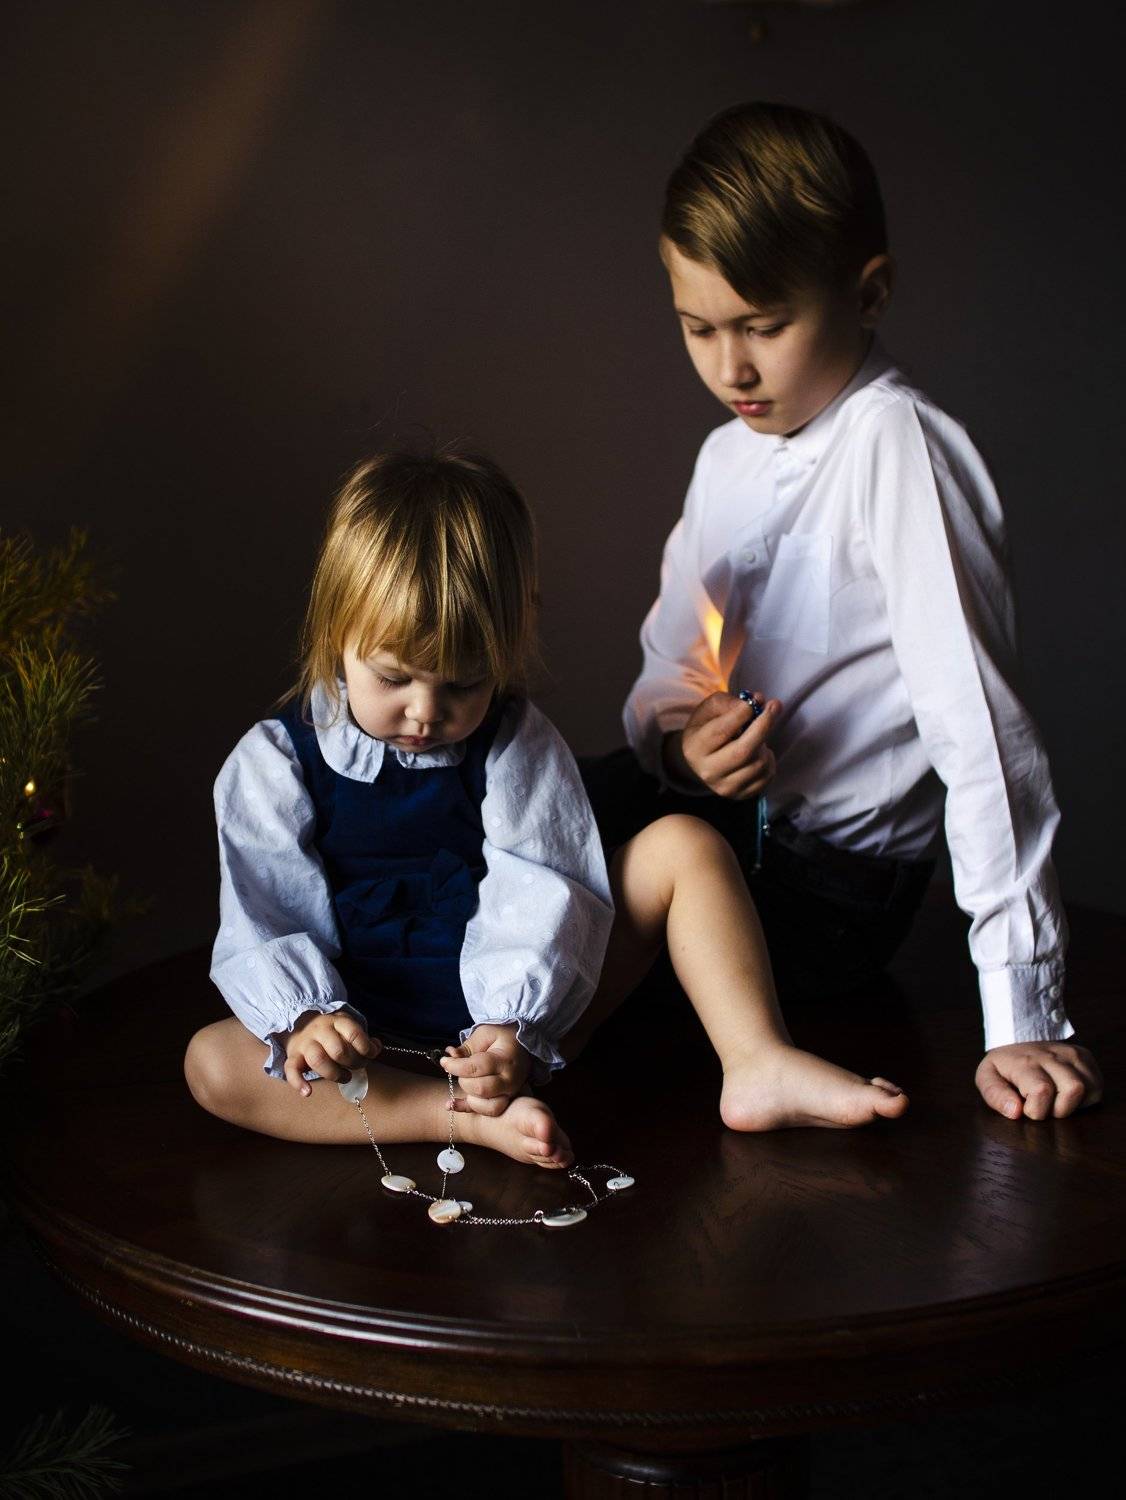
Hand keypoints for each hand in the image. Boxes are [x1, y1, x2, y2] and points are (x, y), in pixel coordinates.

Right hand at [284, 1010, 378, 1095]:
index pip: (353, 1032)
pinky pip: (291, 1069)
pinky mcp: (293, 1056)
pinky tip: (307, 1092)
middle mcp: (320, 1030)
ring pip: (318, 1059)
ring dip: (334, 1074)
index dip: (365, 1047)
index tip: (370, 1055)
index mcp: (337, 1021)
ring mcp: (305, 1043)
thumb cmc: (331, 1032)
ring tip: (345, 1078)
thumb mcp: (347, 1028)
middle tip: (356, 1068)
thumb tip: (376, 1047)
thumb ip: (362, 1038)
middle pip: (338, 1049)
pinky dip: (298, 1082)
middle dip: (352, 1063)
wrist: (299, 1026)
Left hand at [441, 1023, 531, 1115]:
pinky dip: (467, 1109)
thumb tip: (450, 1056)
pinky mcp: (506, 1101)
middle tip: (460, 1069)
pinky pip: (489, 1112)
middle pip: (481, 1089)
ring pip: (488, 1106)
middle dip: (463, 1080)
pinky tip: (451, 1104)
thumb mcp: (484, 1034)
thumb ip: (467, 1047)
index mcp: (505, 1060)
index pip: (477, 1068)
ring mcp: (510, 1093)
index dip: (456, 1066)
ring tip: (465, 1083)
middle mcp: (510, 1080)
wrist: (522, 1046)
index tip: (444, 1061)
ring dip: (469, 1098)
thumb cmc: (502, 1037)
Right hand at [670, 691, 781, 799]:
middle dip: (764, 725)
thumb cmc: (706, 730)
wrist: (699, 762)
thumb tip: (757, 701)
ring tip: (757, 736)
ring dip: (765, 744)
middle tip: (775, 705)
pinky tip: (759, 753)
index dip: (742, 714)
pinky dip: (769, 760)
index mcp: (696, 747)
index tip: (755, 700)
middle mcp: (708, 771)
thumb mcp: (708, 710)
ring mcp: (725, 787)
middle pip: (744, 751)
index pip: (721, 731)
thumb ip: (729, 702)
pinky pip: (767, 776)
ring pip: (759, 763)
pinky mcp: (740, 795)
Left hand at [975, 1041, 1102, 1120]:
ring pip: (1089, 1089)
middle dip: (1059, 1109)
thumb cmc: (1004, 1065)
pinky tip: (1066, 1092)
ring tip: (1055, 1098)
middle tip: (1043, 1103)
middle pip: (1073, 1090)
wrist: (1018, 1039)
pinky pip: (1097, 1086)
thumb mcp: (987, 1077)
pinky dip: (1085, 1096)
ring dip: (1073, 1103)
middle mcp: (1052, 1055)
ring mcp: (1071, 1054)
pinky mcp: (1085, 1056)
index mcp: (1026, 1061)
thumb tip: (1015, 1112)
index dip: (1035, 1110)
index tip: (1025, 1105)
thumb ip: (995, 1095)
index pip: (1042, 1091)